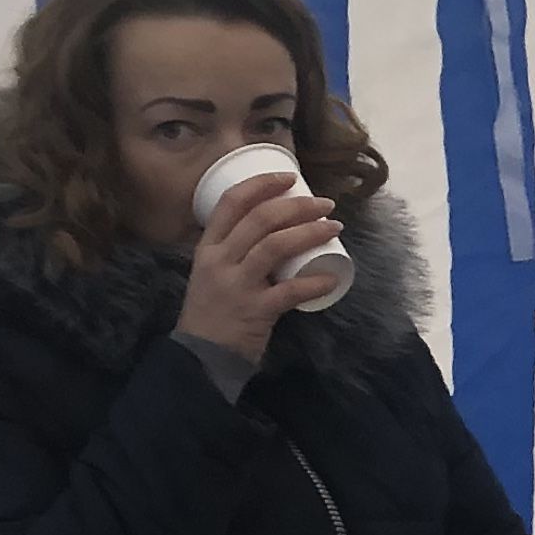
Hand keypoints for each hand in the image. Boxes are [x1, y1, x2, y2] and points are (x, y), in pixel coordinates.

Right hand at [173, 167, 335, 362]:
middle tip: (325, 204)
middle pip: (260, 219)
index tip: (288, 177)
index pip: (231, 202)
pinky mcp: (255, 311)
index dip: (261, 184)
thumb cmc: (212, 312)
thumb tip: (271, 228)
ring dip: (310, 232)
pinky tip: (331, 278)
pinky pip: (290, 291)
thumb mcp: (211, 274)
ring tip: (334, 227)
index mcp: (208, 247)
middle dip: (297, 205)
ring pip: (275, 246)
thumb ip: (232, 252)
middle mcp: (219, 261)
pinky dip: (314, 283)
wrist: (201, 357)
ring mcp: (236, 285)